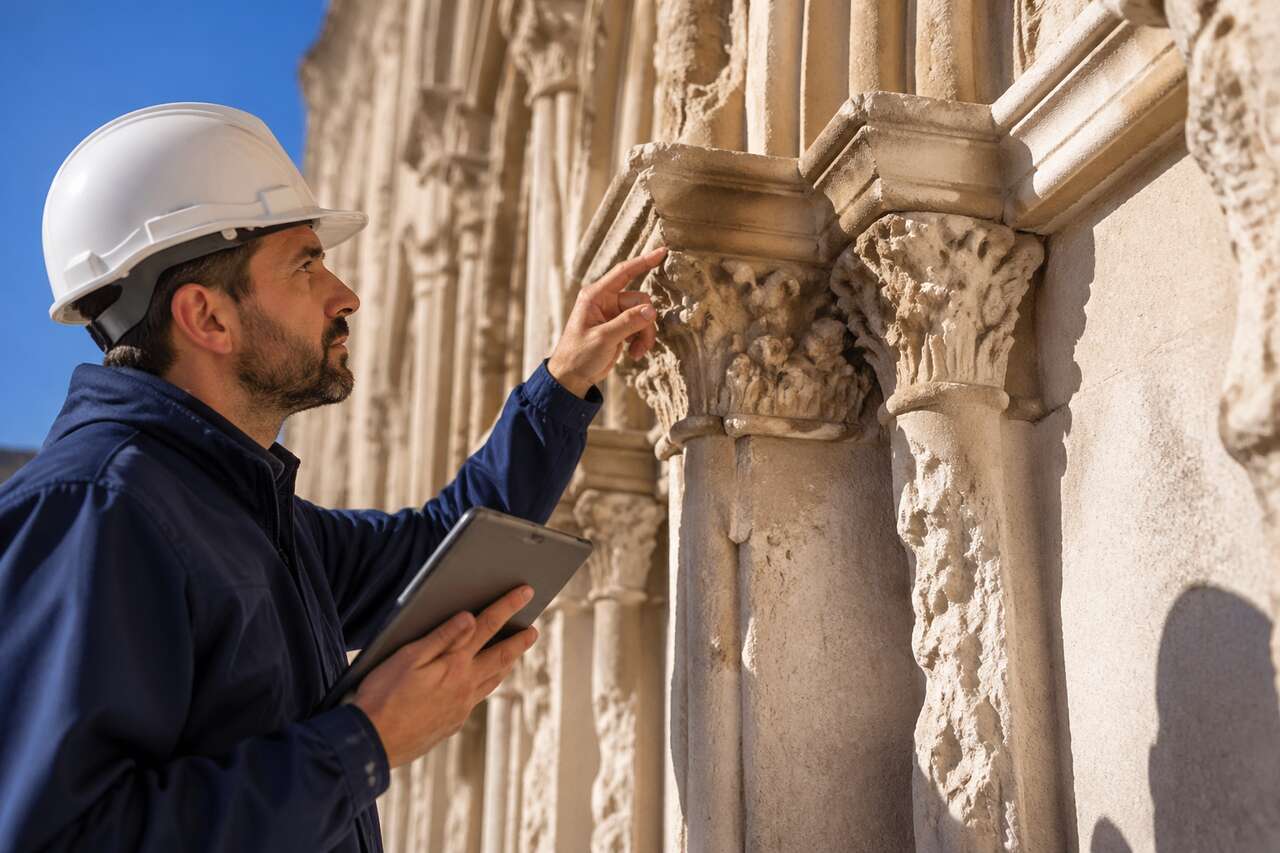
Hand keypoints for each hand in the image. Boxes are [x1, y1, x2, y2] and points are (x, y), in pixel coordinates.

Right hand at [351, 586, 537, 767]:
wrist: (372, 743)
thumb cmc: (383, 696)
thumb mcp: (407, 658)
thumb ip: (441, 637)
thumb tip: (470, 617)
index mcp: (455, 664)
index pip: (487, 627)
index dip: (507, 606)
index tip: (526, 591)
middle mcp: (465, 686)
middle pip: (500, 657)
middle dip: (519, 640)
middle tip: (533, 630)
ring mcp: (461, 708)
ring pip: (492, 681)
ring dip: (506, 664)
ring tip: (515, 654)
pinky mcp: (452, 724)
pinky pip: (477, 699)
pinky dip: (486, 685)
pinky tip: (482, 684)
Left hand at [547, 246, 667, 397]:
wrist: (572, 377)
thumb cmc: (579, 355)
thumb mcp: (603, 338)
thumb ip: (628, 322)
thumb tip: (652, 310)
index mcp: (596, 296)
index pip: (623, 272)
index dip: (644, 261)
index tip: (663, 251)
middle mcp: (606, 301)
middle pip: (640, 301)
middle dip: (645, 323)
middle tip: (642, 344)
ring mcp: (614, 314)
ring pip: (643, 316)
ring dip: (644, 335)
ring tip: (636, 353)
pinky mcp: (620, 328)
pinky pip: (640, 327)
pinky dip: (640, 341)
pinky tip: (633, 354)